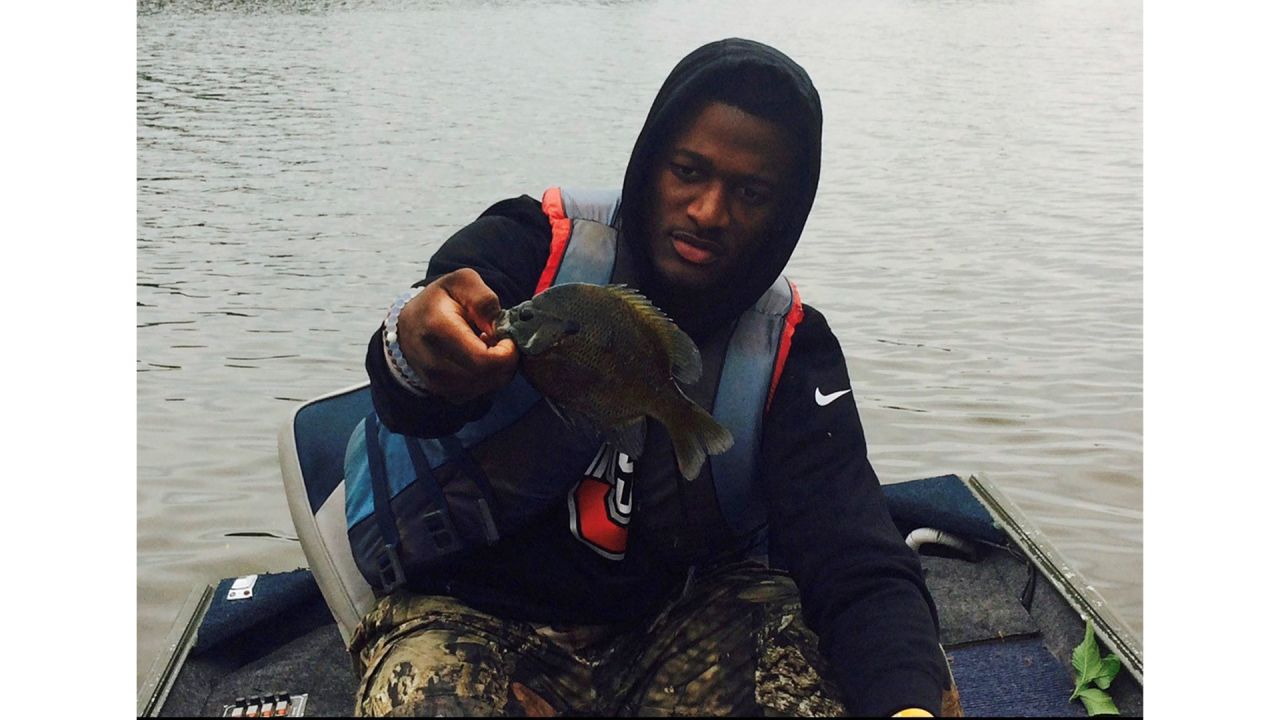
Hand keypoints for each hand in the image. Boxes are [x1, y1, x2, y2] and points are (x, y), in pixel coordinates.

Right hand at [395, 268, 517, 403]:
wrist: (408, 325)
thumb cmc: (438, 301)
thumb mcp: (461, 282)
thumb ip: (484, 299)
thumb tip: (499, 327)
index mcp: (439, 330)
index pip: (484, 360)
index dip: (507, 353)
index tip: (508, 338)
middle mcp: (435, 363)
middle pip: (489, 376)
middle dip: (506, 360)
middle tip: (500, 340)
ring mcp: (437, 382)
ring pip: (487, 387)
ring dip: (498, 369)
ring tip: (486, 346)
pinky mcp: (443, 392)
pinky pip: (479, 392)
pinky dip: (487, 378)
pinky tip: (478, 359)